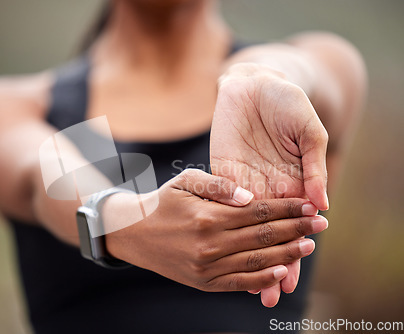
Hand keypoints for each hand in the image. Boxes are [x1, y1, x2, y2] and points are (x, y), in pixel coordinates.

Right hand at [104, 169, 326, 291]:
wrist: (133, 233)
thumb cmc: (162, 202)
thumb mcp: (185, 181)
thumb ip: (217, 185)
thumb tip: (249, 196)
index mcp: (208, 215)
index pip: (259, 211)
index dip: (288, 208)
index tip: (310, 205)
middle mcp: (210, 243)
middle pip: (264, 237)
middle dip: (296, 230)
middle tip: (321, 224)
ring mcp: (207, 266)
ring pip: (256, 262)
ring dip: (287, 255)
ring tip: (309, 247)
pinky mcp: (203, 282)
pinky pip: (239, 284)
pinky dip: (262, 281)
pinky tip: (282, 273)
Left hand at [210, 63, 328, 305]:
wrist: (255, 82)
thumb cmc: (288, 103)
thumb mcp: (308, 133)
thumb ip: (314, 168)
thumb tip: (322, 205)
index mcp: (294, 182)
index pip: (294, 225)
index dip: (294, 250)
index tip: (291, 278)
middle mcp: (269, 188)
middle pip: (270, 233)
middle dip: (272, 263)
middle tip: (272, 295)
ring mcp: (244, 183)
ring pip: (245, 226)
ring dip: (247, 253)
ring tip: (250, 285)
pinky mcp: (221, 173)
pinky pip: (223, 204)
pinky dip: (225, 226)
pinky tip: (223, 248)